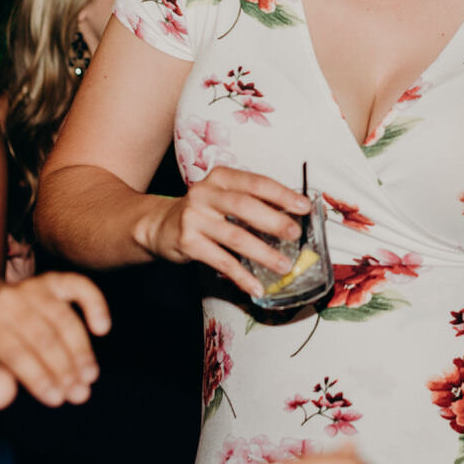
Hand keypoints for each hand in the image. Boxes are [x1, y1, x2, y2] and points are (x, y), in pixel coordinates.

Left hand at [0, 271, 109, 409]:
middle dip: (63, 369)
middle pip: (42, 337)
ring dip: (81, 350)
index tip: (57, 399)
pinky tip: (103, 328)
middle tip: (80, 394)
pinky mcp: (55, 279)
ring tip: (90, 377)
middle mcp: (10, 300)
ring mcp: (34, 286)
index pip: (15, 353)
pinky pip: (81, 286)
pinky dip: (96, 305)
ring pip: (63, 319)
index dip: (37, 377)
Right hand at [139, 166, 311, 295]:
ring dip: (263, 253)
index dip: (282, 194)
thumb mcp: (223, 196)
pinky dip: (241, 275)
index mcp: (221, 177)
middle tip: (295, 234)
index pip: (256, 182)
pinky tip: (256, 285)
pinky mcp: (187, 242)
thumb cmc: (204, 211)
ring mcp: (194, 217)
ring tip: (283, 265)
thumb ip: (252, 202)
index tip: (304, 207)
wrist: (159, 225)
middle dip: (274, 221)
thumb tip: (292, 218)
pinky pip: (220, 261)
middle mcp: (205, 193)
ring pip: (235, 236)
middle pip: (245, 206)